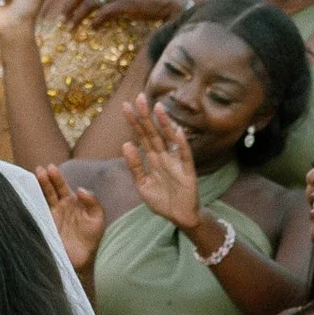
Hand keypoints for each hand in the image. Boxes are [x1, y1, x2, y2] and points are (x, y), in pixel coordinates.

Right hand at [33, 164, 106, 279]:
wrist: (81, 260)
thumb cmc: (91, 239)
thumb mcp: (98, 218)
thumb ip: (92, 202)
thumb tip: (80, 189)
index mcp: (71, 202)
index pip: (61, 186)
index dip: (56, 177)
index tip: (50, 168)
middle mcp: (59, 207)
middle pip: (49, 190)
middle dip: (44, 180)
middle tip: (39, 170)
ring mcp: (49, 216)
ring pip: (41, 199)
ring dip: (36, 189)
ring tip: (31, 178)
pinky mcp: (43, 226)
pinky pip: (36, 213)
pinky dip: (30, 205)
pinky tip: (26, 196)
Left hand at [119, 91, 203, 233]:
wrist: (179, 217)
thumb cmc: (161, 199)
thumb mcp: (142, 184)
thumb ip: (134, 166)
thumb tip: (125, 144)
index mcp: (152, 158)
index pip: (141, 136)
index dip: (134, 122)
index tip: (125, 106)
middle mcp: (164, 156)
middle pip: (153, 133)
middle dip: (146, 116)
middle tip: (139, 97)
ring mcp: (176, 162)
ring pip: (169, 139)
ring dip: (164, 124)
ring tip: (158, 108)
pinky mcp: (188, 171)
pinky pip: (185, 155)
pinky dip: (182, 144)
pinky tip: (178, 132)